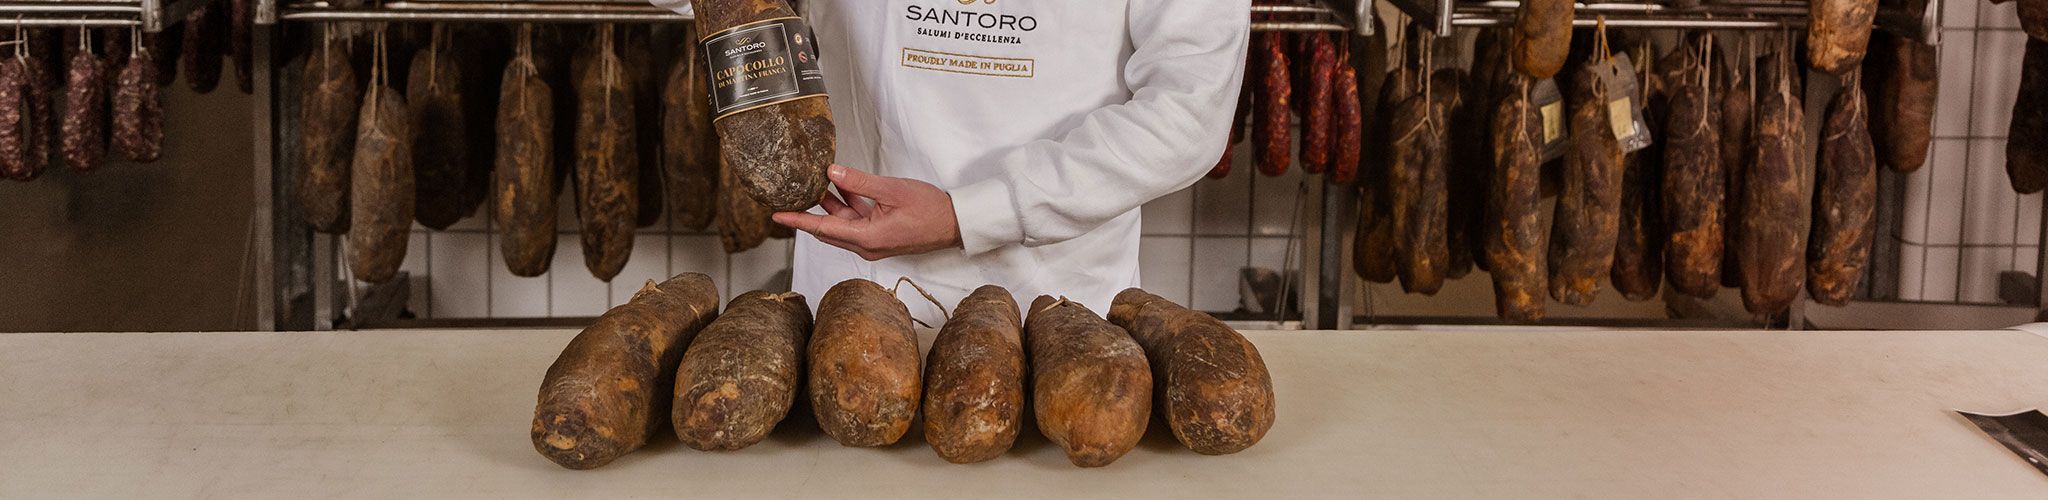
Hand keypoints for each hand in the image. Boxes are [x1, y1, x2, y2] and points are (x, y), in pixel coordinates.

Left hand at [772, 165, 962, 260]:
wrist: (956, 224)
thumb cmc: (930, 209)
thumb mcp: (892, 189)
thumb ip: (860, 182)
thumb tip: (831, 172)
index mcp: (867, 238)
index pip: (823, 229)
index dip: (798, 220)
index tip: (777, 215)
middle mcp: (867, 245)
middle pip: (828, 229)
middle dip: (810, 211)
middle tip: (791, 194)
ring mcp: (874, 242)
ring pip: (842, 224)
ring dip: (831, 205)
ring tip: (816, 183)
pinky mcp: (881, 236)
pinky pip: (856, 222)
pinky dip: (848, 206)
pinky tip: (842, 186)